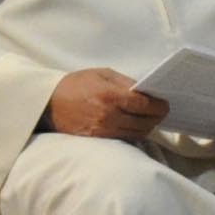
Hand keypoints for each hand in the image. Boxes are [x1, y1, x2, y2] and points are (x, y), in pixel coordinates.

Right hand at [47, 68, 167, 142]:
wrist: (49, 103)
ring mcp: (103, 131)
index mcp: (110, 96)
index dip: (160, 106)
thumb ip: (125, 82)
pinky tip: (134, 125)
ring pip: (137, 134)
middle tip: (160, 112)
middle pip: (144, 123)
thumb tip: (146, 92)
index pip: (145, 106)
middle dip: (156, 118)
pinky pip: (125, 139)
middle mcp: (108, 116)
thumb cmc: (76, 84)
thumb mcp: (101, 74)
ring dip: (146, 127)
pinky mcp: (99, 140)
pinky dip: (133, 133)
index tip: (166, 104)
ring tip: (148, 118)